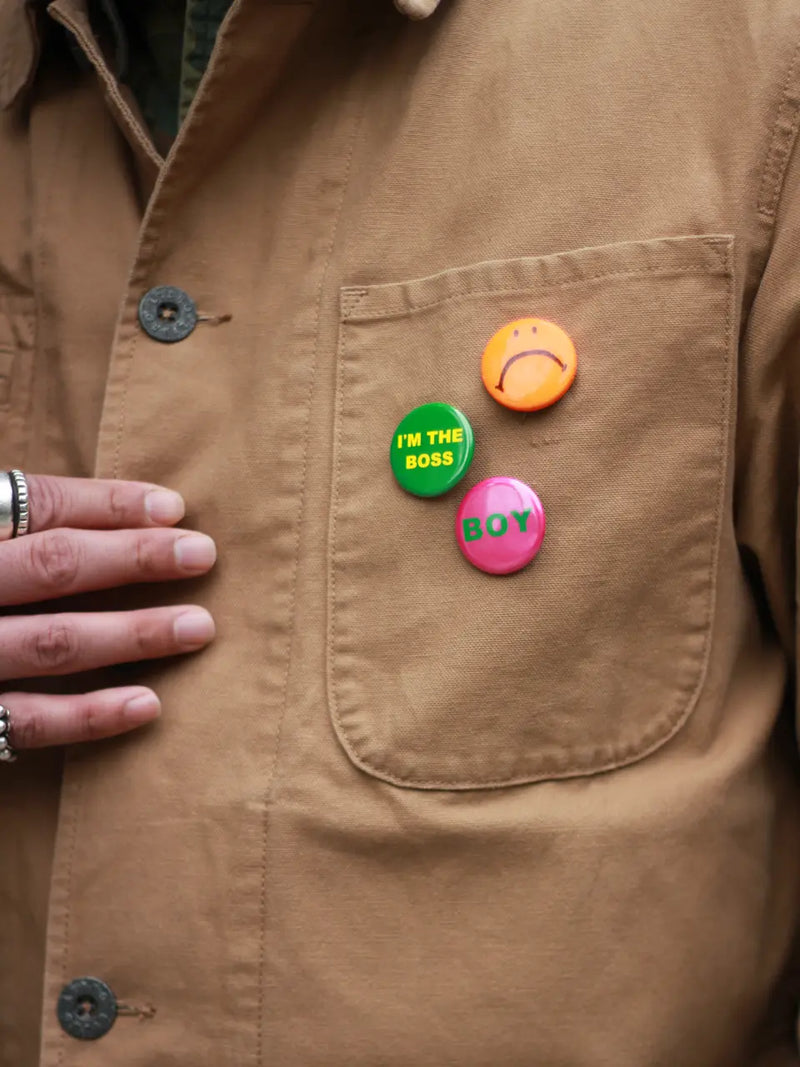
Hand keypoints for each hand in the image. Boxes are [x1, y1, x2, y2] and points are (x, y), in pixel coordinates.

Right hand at [0, 475, 216, 752]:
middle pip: (52, 565)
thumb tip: (95, 507)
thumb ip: (7, 518)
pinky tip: (149, 705)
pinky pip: (28, 722)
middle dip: (134, 559)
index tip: (173, 506)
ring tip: (198, 627)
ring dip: (132, 634)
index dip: (108, 503)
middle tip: (203, 555)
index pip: (36, 505)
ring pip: (51, 643)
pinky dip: (90, 716)